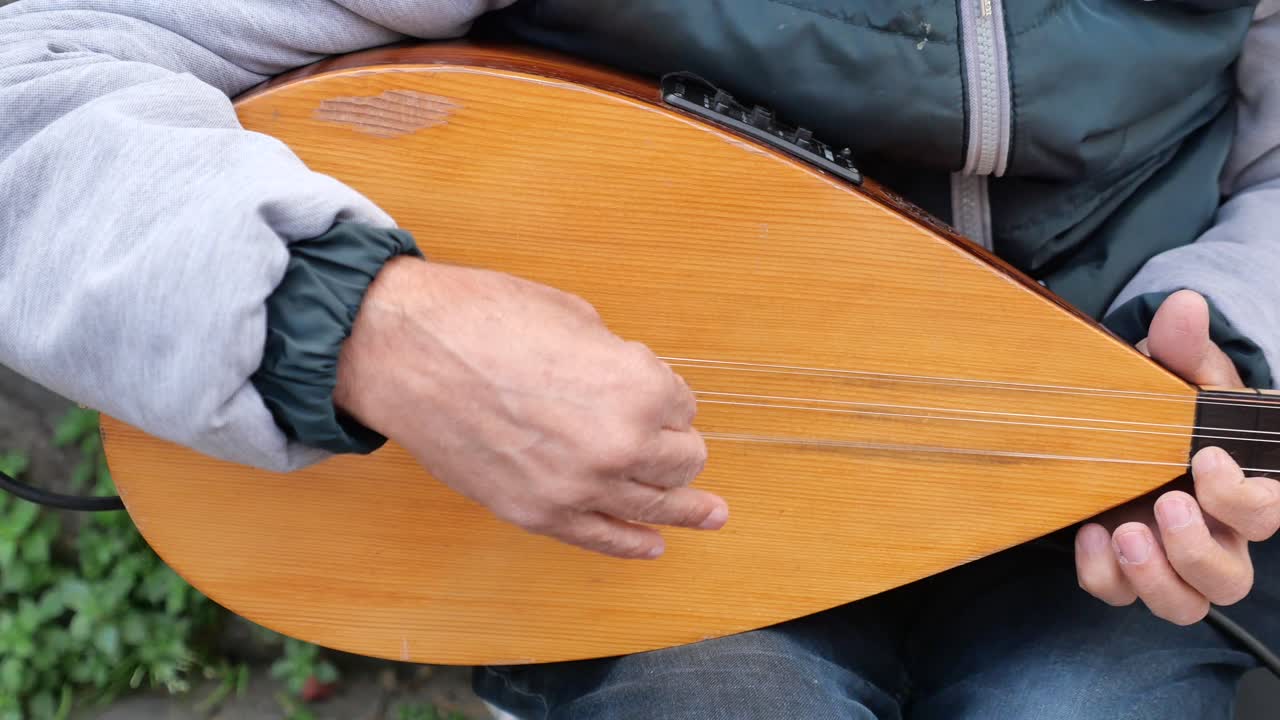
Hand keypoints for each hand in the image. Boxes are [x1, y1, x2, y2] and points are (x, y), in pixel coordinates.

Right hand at [334, 257, 726, 558]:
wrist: (405, 352)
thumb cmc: (484, 319)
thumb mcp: (574, 318)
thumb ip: (616, 360)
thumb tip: (629, 384)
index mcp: (638, 387)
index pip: (682, 404)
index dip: (668, 395)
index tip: (653, 390)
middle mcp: (620, 445)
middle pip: (681, 460)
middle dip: (678, 446)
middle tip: (673, 440)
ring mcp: (578, 487)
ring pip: (655, 506)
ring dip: (686, 508)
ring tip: (710, 515)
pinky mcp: (538, 514)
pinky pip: (602, 539)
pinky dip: (634, 544)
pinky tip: (655, 545)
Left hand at [1075, 290, 1279, 622]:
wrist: (1117, 425)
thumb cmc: (1161, 405)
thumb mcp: (1173, 373)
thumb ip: (1182, 347)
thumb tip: (1184, 305)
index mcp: (1238, 488)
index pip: (1268, 513)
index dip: (1242, 497)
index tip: (1204, 458)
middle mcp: (1212, 534)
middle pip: (1231, 579)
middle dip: (1197, 548)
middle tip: (1162, 505)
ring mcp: (1165, 557)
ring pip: (1186, 605)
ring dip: (1155, 578)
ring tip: (1122, 533)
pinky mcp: (1121, 567)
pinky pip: (1120, 595)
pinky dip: (1104, 576)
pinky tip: (1088, 533)